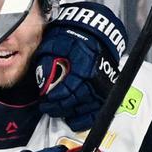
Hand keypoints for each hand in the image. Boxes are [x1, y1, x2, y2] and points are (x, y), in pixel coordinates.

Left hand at [34, 2, 129, 130]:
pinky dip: (85, 119)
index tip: (44, 101)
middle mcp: (95, 79)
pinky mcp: (108, 91)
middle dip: (58, 107)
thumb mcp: (56, 43)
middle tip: (47, 108)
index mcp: (84, 67)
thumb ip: (47, 63)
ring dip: (69, 114)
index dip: (53, 99)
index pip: (66, 91)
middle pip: (74, 102)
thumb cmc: (75, 36)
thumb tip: (43, 84)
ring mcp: (103, 87)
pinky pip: (97, 112)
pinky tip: (73, 120)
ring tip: (58, 112)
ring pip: (85, 109)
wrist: (97, 31)